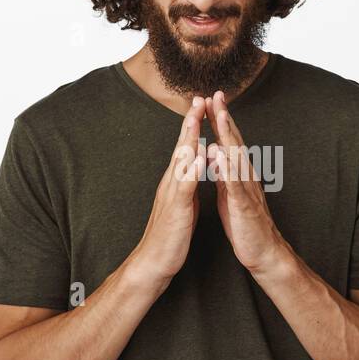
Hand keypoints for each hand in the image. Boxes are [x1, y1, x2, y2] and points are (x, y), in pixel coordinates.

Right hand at [132, 96, 207, 284]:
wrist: (156, 261)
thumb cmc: (171, 234)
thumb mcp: (183, 203)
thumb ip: (188, 183)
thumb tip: (195, 166)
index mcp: (177, 181)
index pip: (186, 148)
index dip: (194, 126)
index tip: (202, 105)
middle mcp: (172, 182)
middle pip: (182, 147)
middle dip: (190, 122)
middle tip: (198, 98)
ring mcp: (172, 194)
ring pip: (181, 161)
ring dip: (189, 138)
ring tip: (197, 117)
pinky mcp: (176, 209)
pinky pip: (185, 185)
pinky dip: (193, 169)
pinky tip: (200, 156)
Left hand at [205, 90, 286, 274]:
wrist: (262, 250)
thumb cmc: (245, 222)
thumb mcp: (230, 193)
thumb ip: (224, 173)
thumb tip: (216, 154)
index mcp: (238, 173)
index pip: (228, 141)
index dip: (220, 119)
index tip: (212, 98)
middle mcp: (245, 175)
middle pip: (234, 141)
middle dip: (224, 117)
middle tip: (217, 94)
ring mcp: (246, 188)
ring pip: (236, 157)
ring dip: (228, 136)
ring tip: (219, 115)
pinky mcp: (243, 205)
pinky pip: (235, 185)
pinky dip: (228, 170)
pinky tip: (221, 157)